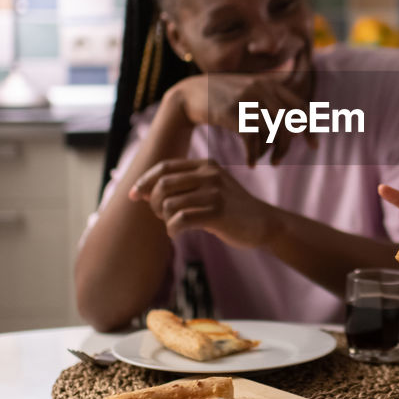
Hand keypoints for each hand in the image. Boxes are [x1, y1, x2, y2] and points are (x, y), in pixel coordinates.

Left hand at [129, 158, 277, 248]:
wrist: (265, 223)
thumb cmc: (232, 210)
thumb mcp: (210, 190)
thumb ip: (182, 187)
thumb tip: (141, 192)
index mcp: (206, 165)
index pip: (164, 167)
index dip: (144, 181)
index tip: (133, 195)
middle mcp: (209, 174)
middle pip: (162, 185)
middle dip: (153, 203)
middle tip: (161, 215)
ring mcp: (214, 192)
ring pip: (169, 204)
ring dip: (164, 219)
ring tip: (173, 225)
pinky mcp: (218, 212)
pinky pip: (180, 220)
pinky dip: (172, 229)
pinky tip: (177, 233)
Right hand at [169, 73, 316, 165]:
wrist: (188, 94)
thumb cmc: (221, 97)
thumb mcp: (248, 89)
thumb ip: (270, 99)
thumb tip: (293, 123)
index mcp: (270, 84)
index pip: (300, 107)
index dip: (310, 128)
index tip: (313, 146)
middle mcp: (262, 89)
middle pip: (289, 123)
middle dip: (287, 146)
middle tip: (278, 162)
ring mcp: (247, 100)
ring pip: (272, 132)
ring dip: (269, 153)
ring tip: (262, 161)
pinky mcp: (232, 113)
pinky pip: (252, 140)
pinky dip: (253, 155)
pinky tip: (249, 164)